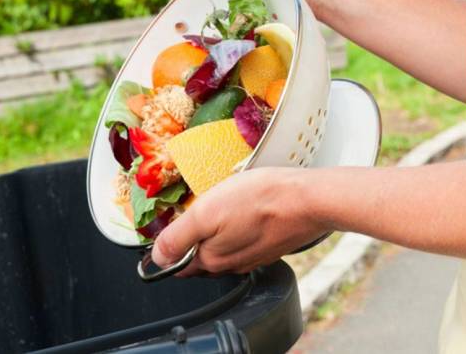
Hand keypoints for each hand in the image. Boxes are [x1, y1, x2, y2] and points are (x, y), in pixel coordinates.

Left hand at [152, 167, 329, 275]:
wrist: (309, 200)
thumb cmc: (260, 200)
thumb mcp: (206, 212)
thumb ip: (178, 237)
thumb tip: (156, 258)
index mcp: (211, 260)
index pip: (178, 262)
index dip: (171, 244)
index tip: (173, 224)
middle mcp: (231, 265)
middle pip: (201, 256)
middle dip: (194, 238)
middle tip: (197, 210)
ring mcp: (253, 257)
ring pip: (224, 249)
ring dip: (217, 233)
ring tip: (221, 209)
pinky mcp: (271, 247)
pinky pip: (245, 242)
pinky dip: (239, 230)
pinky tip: (244, 212)